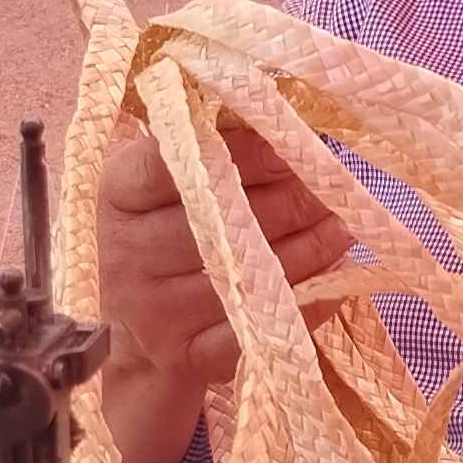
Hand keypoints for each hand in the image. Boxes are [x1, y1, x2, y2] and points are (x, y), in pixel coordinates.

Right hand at [97, 118, 351, 462]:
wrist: (132, 348)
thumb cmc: (158, 246)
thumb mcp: (161, 189)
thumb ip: (205, 145)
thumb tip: (285, 106)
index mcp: (118, 194)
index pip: (176, 157)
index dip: (244, 146)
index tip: (292, 137)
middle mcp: (127, 249)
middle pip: (225, 214)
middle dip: (295, 195)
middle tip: (335, 183)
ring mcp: (155, 308)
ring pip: (252, 270)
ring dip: (313, 246)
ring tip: (344, 225)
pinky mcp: (187, 356)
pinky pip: (261, 324)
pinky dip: (308, 300)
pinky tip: (335, 281)